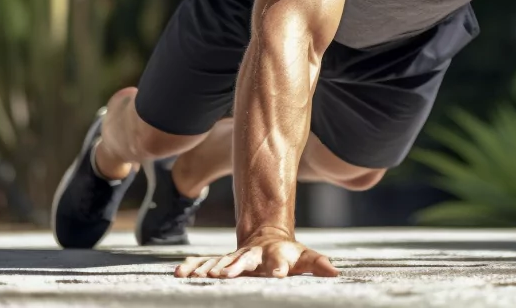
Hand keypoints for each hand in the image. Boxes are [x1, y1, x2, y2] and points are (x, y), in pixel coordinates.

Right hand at [175, 234, 339, 278]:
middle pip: (245, 260)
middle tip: (225, 274)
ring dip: (210, 268)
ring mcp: (235, 257)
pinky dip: (193, 267)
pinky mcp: (221, 261)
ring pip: (221, 261)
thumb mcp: (304, 258)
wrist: (266, 238)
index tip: (278, 274)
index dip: (279, 267)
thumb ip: (318, 263)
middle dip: (235, 267)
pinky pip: (204, 263)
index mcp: (275, 254)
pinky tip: (180, 272)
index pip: (278, 261)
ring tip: (201, 276)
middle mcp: (253, 255)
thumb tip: (335, 272)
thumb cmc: (289, 254)